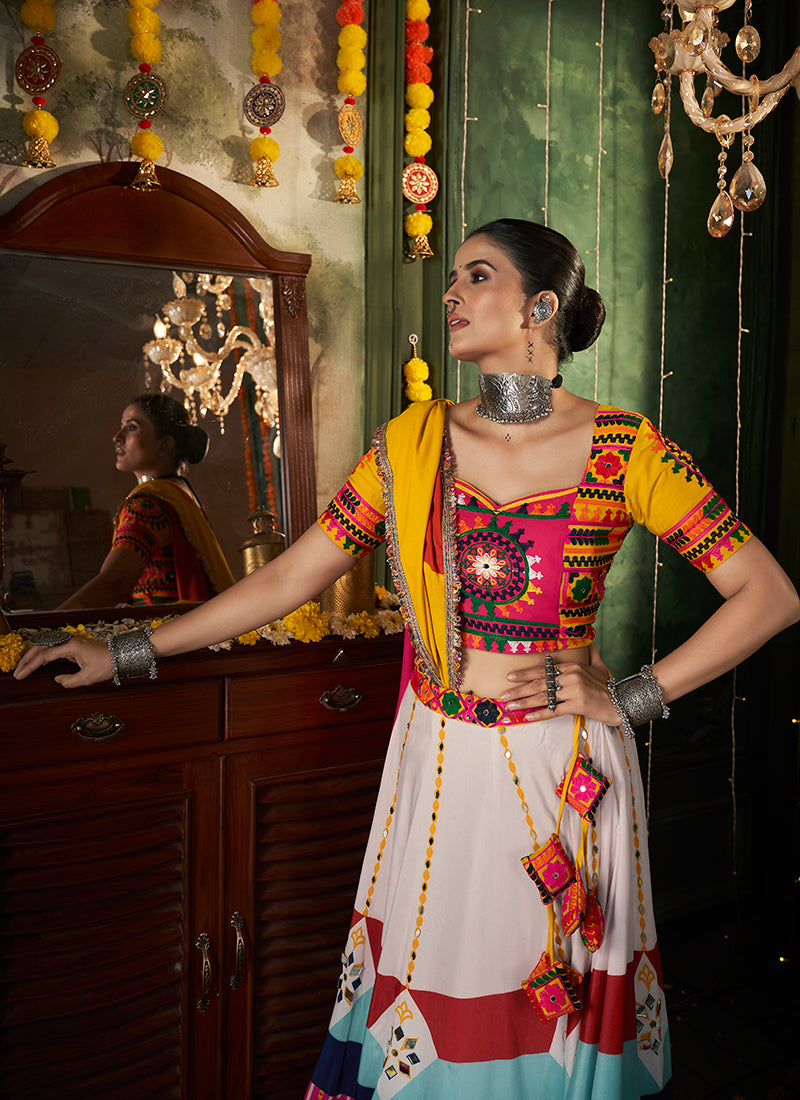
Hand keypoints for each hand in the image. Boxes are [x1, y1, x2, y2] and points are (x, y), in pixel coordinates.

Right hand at [13, 637, 112, 688]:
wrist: (121, 655)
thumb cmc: (107, 664)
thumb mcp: (88, 678)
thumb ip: (69, 681)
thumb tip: (57, 679)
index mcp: (70, 646)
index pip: (44, 656)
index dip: (30, 666)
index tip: (20, 675)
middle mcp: (69, 641)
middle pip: (41, 647)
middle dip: (27, 659)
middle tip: (17, 672)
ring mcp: (71, 642)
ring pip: (46, 646)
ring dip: (34, 656)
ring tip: (24, 668)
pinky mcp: (74, 646)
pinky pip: (54, 649)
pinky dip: (43, 655)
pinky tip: (38, 663)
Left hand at [501, 643, 620, 725]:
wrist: (623, 702)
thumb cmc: (609, 686)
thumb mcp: (600, 666)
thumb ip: (591, 653)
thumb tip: (589, 638)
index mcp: (572, 666)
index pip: (543, 670)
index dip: (525, 673)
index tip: (509, 677)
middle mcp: (571, 676)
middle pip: (539, 683)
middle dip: (518, 690)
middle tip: (502, 694)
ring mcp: (574, 690)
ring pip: (543, 697)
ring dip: (523, 702)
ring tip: (509, 706)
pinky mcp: (578, 704)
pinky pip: (554, 710)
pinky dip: (540, 714)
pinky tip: (528, 717)